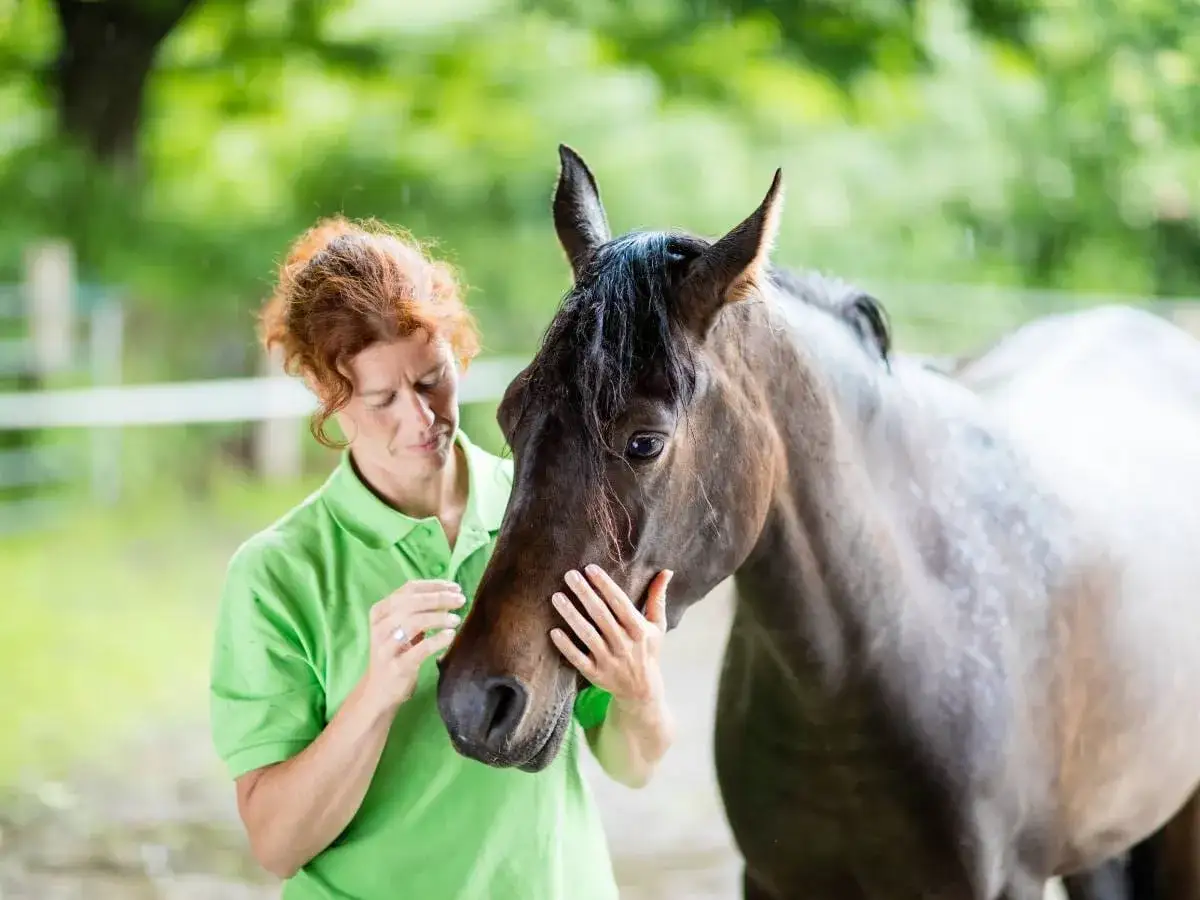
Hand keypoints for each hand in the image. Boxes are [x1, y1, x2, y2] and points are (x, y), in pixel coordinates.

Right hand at [362, 580, 464, 715]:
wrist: (379, 691)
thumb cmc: (395, 654)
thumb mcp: (401, 628)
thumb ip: (418, 610)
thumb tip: (450, 593)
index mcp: (380, 611)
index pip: (408, 589)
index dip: (434, 586)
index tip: (455, 587)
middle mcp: (379, 626)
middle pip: (411, 603)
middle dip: (439, 599)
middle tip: (460, 600)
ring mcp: (386, 647)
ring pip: (414, 623)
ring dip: (439, 618)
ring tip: (456, 619)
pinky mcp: (396, 666)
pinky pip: (420, 649)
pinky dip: (437, 640)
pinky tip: (450, 635)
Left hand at [550, 565, 672, 705]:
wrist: (642, 691)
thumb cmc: (648, 650)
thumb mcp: (657, 625)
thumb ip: (658, 598)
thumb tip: (667, 571)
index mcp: (639, 629)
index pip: (620, 603)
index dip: (605, 585)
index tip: (590, 568)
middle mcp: (624, 644)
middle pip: (601, 615)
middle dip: (585, 593)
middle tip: (569, 574)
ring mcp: (608, 660)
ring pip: (587, 635)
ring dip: (571, 615)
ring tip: (557, 596)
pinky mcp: (595, 674)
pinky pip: (578, 659)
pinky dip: (566, 646)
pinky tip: (553, 631)